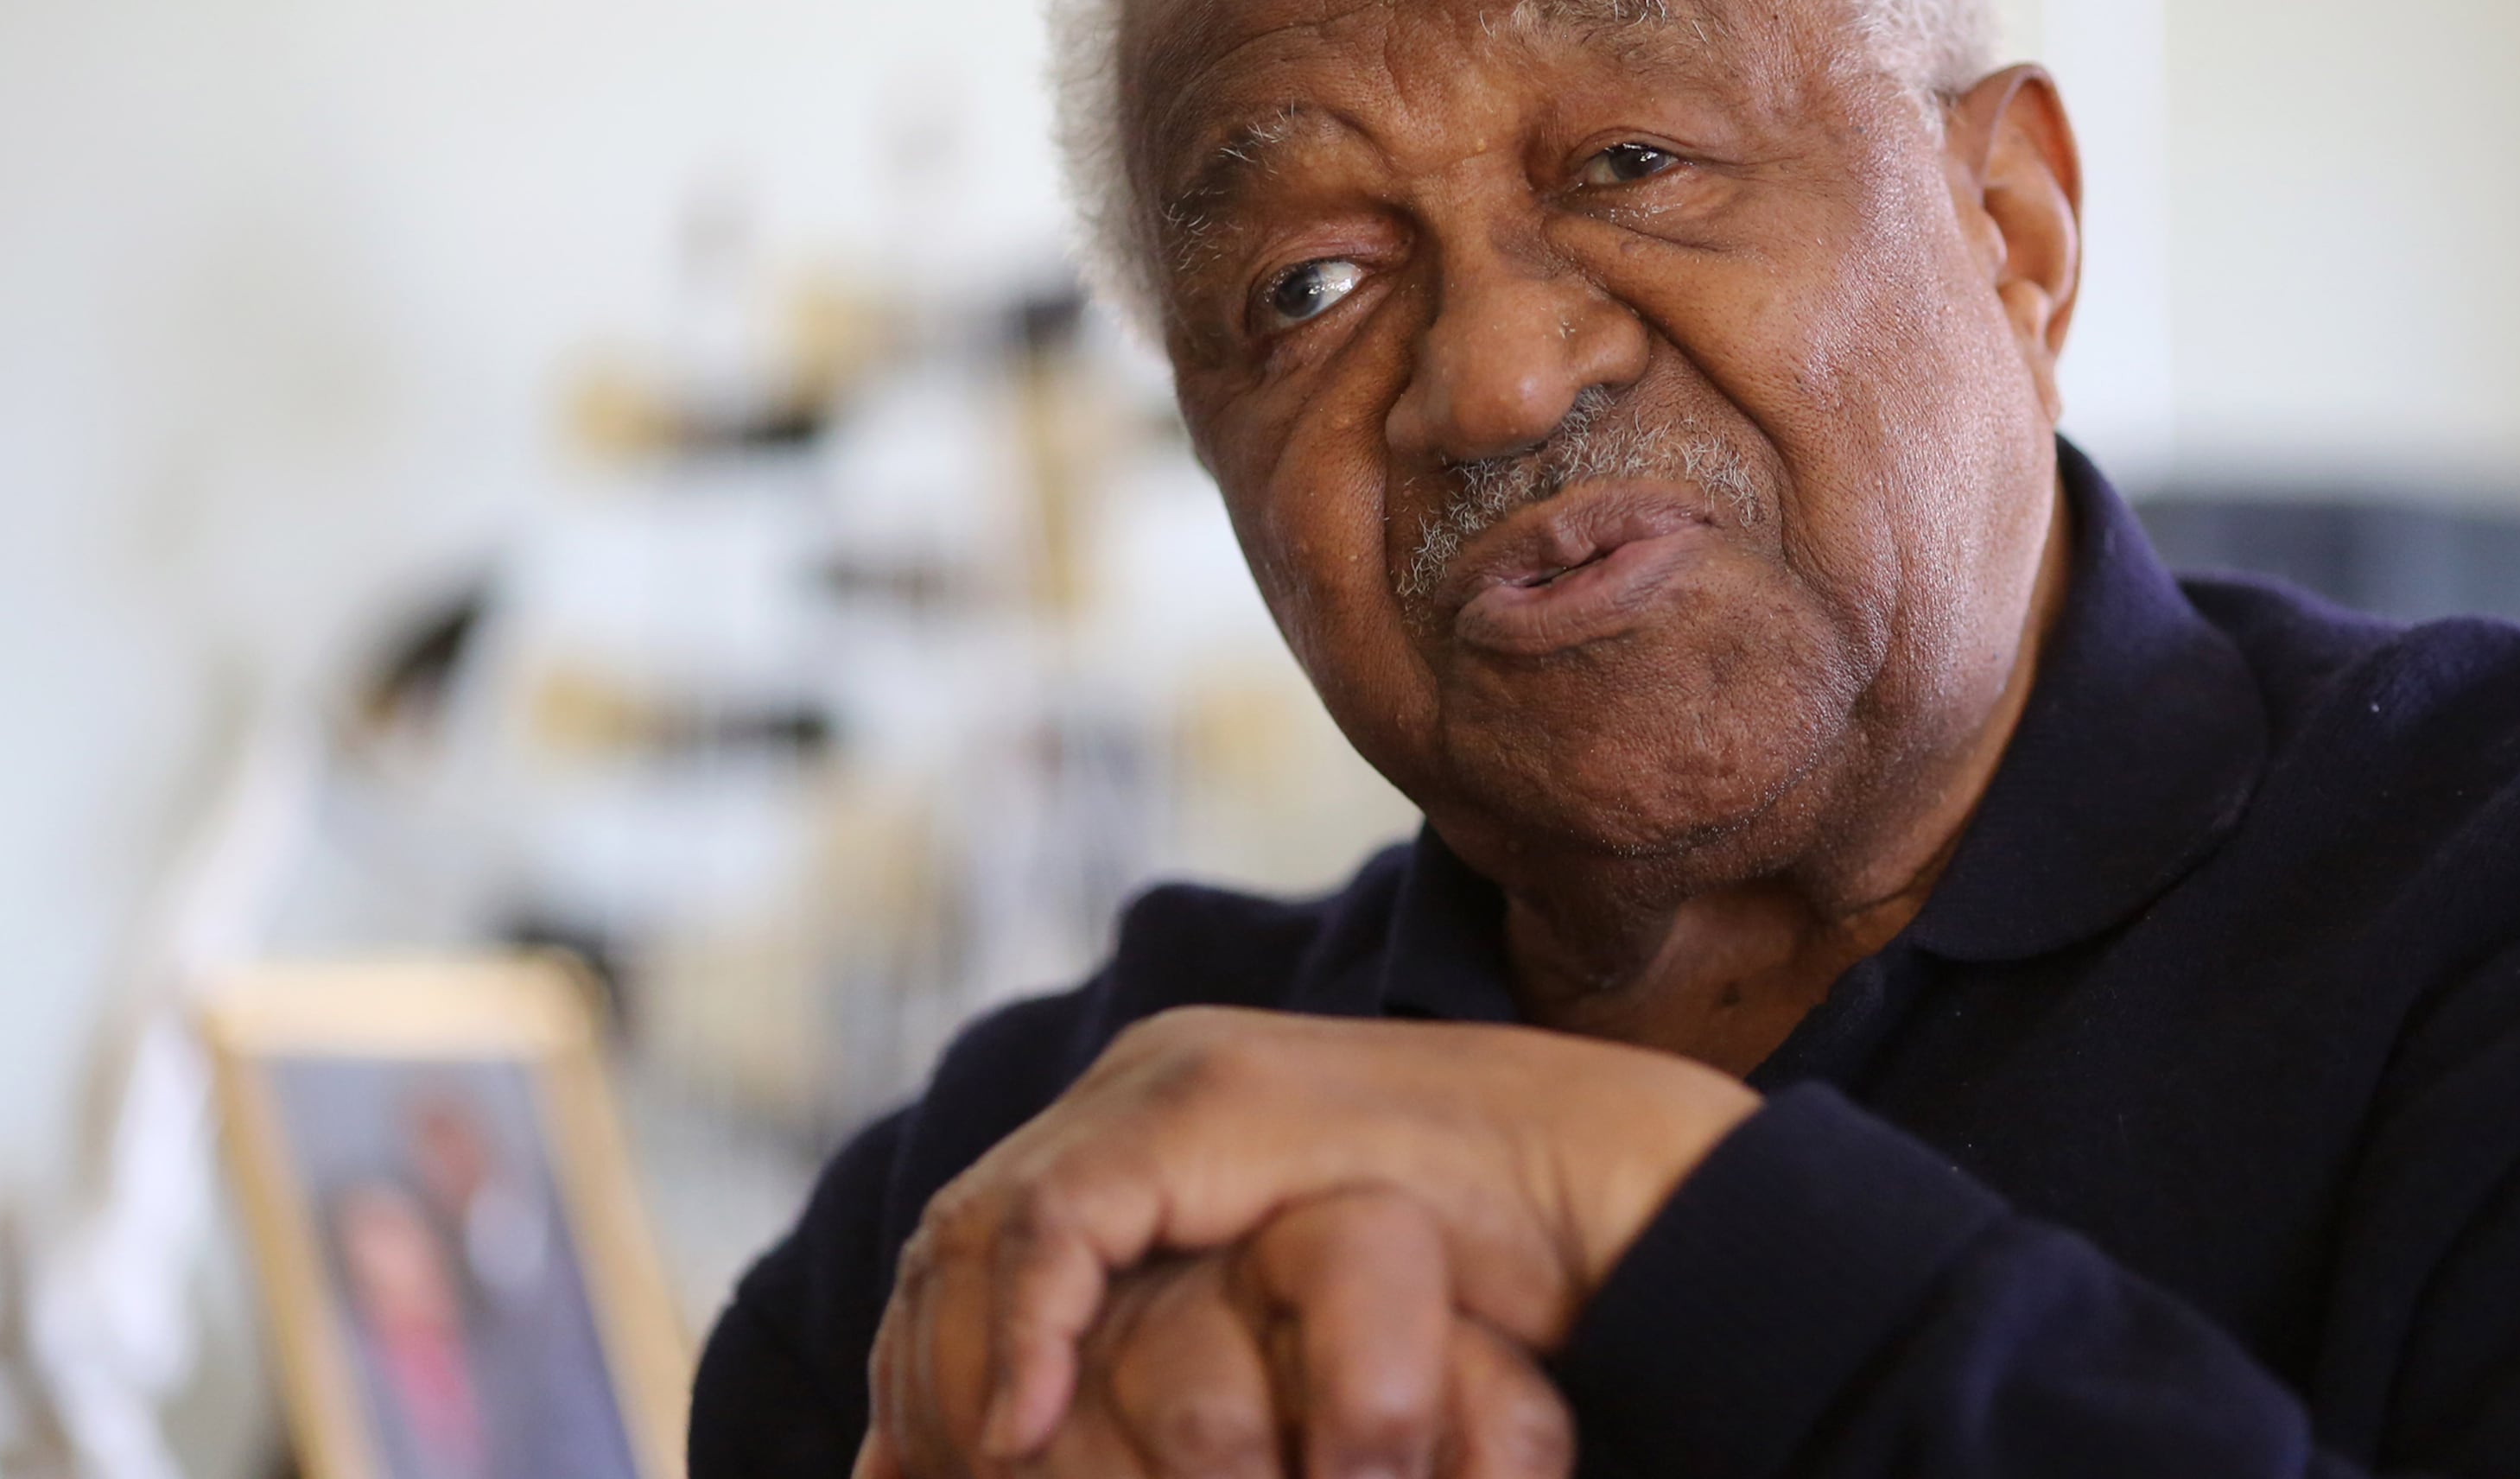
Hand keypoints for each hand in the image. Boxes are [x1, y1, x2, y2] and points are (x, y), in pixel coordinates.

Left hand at [867, 1008, 1759, 1465]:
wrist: (1611, 1195)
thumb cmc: (1485, 1282)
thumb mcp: (1288, 1331)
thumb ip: (1180, 1357)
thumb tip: (1029, 1447)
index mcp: (1156, 1118)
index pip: (983, 1242)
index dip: (925, 1365)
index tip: (908, 1477)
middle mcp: (1146, 1080)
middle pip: (961, 1235)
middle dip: (918, 1376)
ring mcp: (1171, 1082)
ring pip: (983, 1225)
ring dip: (950, 1367)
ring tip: (965, 1478)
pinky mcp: (1203, 1107)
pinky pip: (1053, 1220)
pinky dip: (1019, 1329)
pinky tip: (1015, 1432)